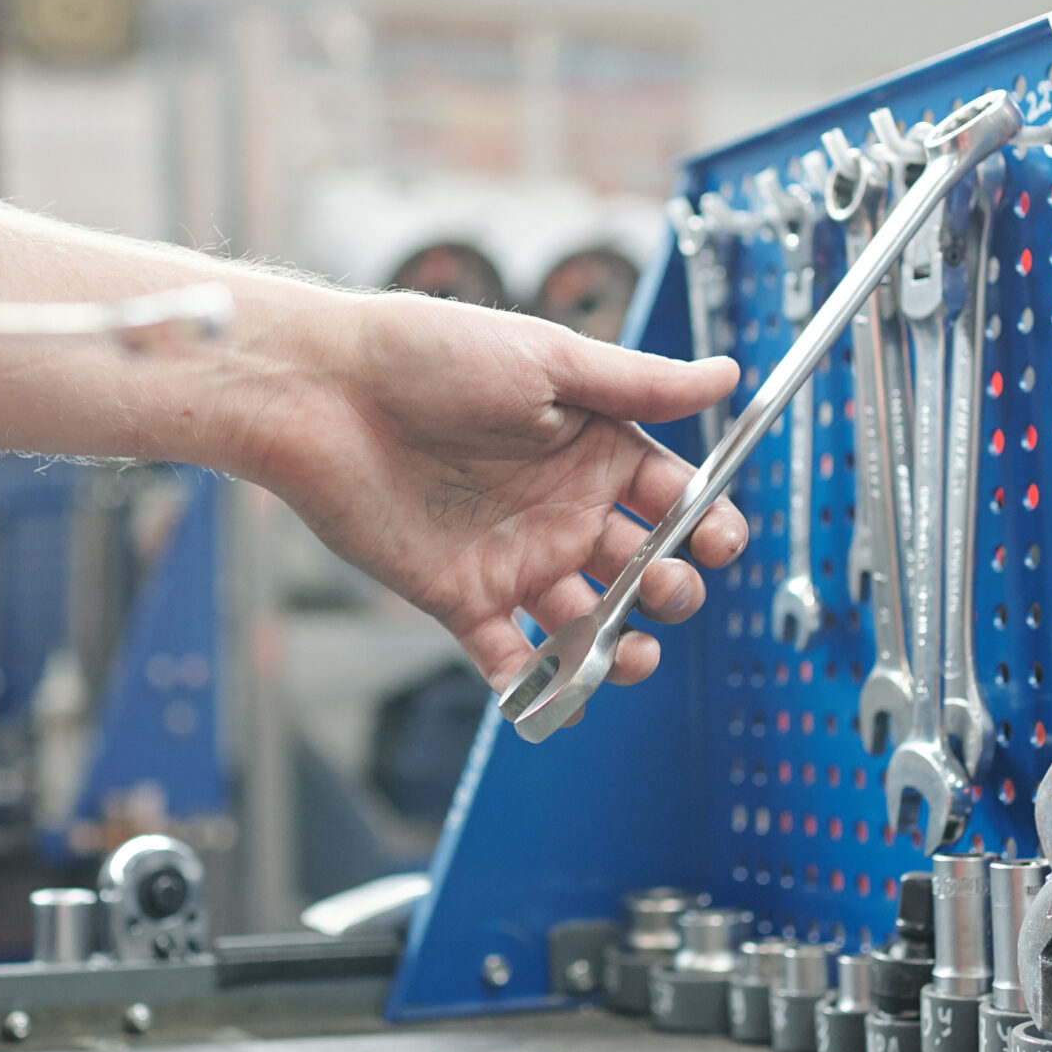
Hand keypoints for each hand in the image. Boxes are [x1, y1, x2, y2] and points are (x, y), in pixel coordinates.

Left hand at [246, 291, 746, 695]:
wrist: (324, 394)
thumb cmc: (429, 354)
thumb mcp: (548, 360)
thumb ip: (640, 382)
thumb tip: (727, 375)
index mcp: (592, 449)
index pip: (675, 499)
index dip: (708, 527)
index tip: (720, 543)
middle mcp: (562, 508)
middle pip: (644, 568)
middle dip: (670, 589)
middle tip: (660, 585)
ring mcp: (515, 558)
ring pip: (589, 625)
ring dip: (620, 650)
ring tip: (626, 653)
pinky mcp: (462, 597)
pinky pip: (512, 659)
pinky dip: (538, 689)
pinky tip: (559, 698)